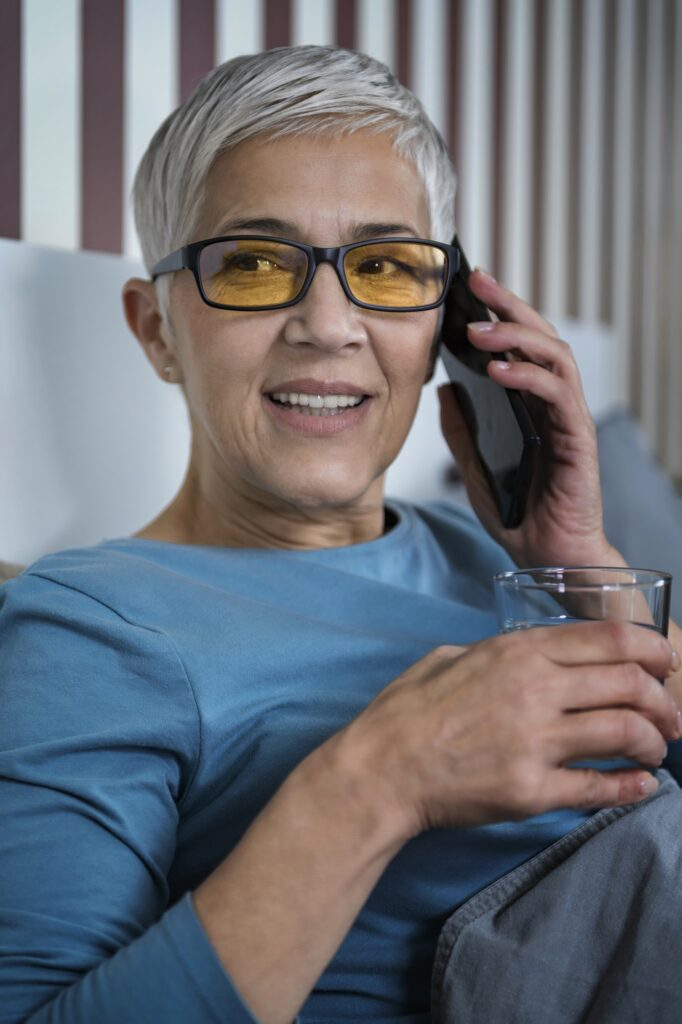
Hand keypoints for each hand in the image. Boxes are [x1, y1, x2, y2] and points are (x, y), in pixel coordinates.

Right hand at [331, 621, 680, 838]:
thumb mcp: (452, 656)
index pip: (611, 640)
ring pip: (625, 732)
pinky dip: (630, 787)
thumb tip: (536, 656)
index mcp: (518, 652)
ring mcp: (534, 742)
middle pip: (630, 684)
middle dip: (663, 701)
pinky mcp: (530, 791)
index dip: (652, 650)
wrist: (380, 768)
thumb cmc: (409, 710)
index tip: (665, 664)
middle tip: (670, 716)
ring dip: (653, 742)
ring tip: (654, 750)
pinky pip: (598, 787)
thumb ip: (501, 651)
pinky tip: (640, 786)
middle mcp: (534, 690)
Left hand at [438, 268, 611, 568]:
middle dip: (510, 304)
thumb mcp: (475, 469)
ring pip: (555, 356)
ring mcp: (568, 419)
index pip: (520, 347)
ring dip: (517, 335)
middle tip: (476, 280)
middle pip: (540, 337)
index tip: (467, 288)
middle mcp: (554, 406)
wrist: (548, 559)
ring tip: (478, 328)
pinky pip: (558, 395)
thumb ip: (462, 430)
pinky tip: (499, 368)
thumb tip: (443, 389)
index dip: (498, 313)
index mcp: (532, 408)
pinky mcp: (578, 439)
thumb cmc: (521, 517)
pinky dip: (529, 376)